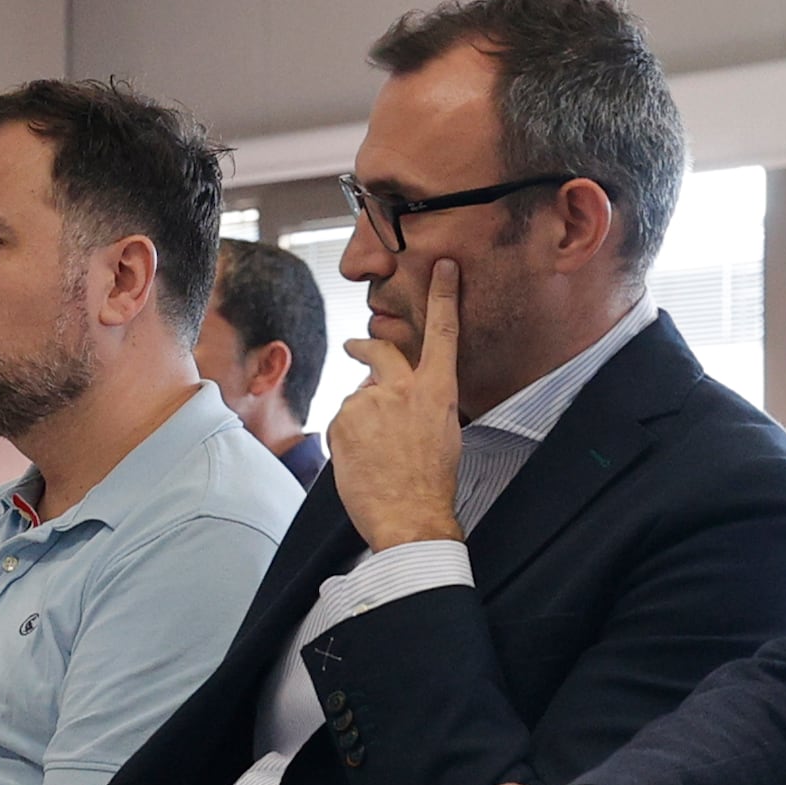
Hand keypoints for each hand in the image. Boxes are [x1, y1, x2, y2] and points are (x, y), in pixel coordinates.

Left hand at [327, 261, 466, 552]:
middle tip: (354, 345)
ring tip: (375, 457)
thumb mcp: (443, 434)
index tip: (444, 268)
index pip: (444, 334)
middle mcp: (403, 389)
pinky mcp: (343, 421)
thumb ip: (420, 403)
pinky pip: (341, 424)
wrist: (410, 517)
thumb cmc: (431, 484)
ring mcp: (370, 403)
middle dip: (364, 345)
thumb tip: (390, 394)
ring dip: (360, 421)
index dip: (444, 296)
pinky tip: (361, 463)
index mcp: (437, 392)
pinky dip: (347, 441)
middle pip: (380, 352)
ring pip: (357, 401)